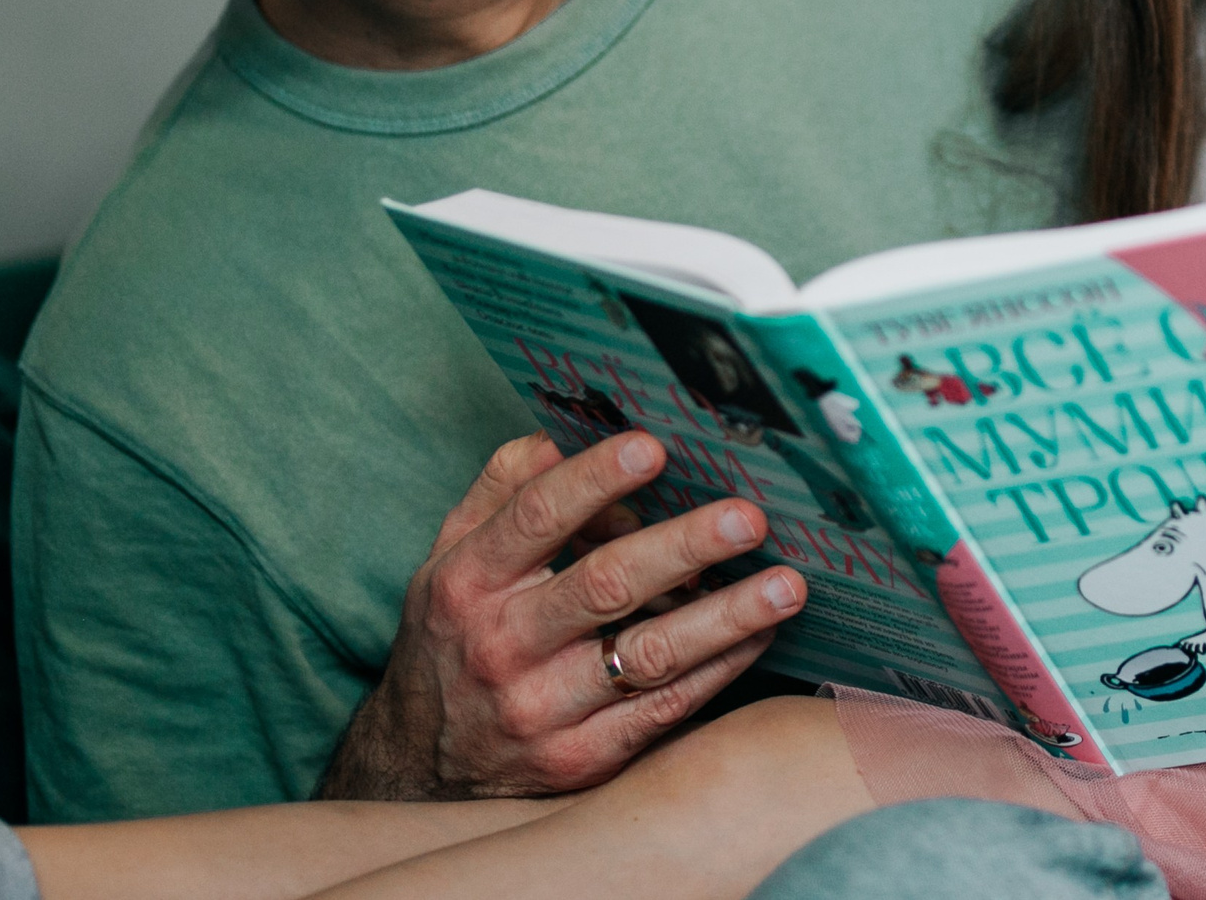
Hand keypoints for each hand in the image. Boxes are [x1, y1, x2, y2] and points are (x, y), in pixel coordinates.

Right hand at [317, 430, 805, 800]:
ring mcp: (545, 710)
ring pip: (649, 656)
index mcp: (471, 582)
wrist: (419, 772)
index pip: (536, 518)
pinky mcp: (583, 761)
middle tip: (746, 517)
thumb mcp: (450, 560)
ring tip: (786, 585)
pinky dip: (720, 670)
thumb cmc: (453, 641)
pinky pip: (664, 710)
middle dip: (683, 547)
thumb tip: (558, 433)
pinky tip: (761, 634)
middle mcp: (504, 645)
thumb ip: (501, 493)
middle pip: (605, 586)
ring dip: (725, 618)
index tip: (654, 446)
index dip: (595, 479)